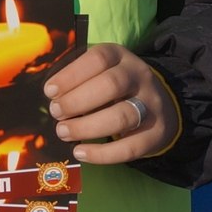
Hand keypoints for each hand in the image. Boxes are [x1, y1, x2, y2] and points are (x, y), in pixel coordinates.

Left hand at [44, 42, 177, 164]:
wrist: (161, 107)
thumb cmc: (116, 89)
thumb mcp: (101, 72)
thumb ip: (79, 80)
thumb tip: (52, 98)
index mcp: (121, 57)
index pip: (98, 58)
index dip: (71, 75)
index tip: (50, 91)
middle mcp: (140, 77)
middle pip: (111, 85)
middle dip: (77, 100)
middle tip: (56, 112)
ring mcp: (151, 105)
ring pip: (122, 116)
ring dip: (87, 127)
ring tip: (63, 132)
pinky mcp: (156, 134)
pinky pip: (130, 147)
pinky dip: (102, 153)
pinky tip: (80, 152)